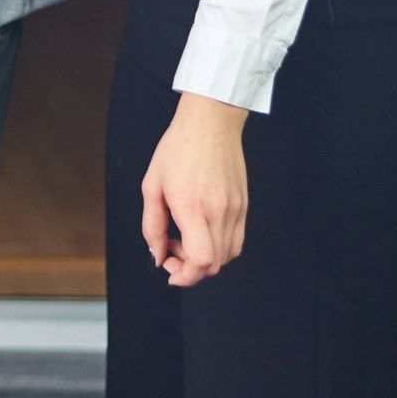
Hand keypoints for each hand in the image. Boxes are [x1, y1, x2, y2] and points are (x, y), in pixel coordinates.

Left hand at [141, 94, 248, 288]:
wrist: (210, 122)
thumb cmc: (177, 149)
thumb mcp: (152, 185)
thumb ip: (152, 226)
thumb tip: (156, 256)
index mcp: (192, 205)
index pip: (201, 260)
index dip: (185, 275)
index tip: (169, 269)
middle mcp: (218, 211)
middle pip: (214, 264)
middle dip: (190, 268)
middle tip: (171, 248)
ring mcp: (235, 209)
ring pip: (227, 256)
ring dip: (204, 259)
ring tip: (185, 237)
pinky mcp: (244, 205)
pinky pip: (236, 241)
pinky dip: (219, 247)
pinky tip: (202, 231)